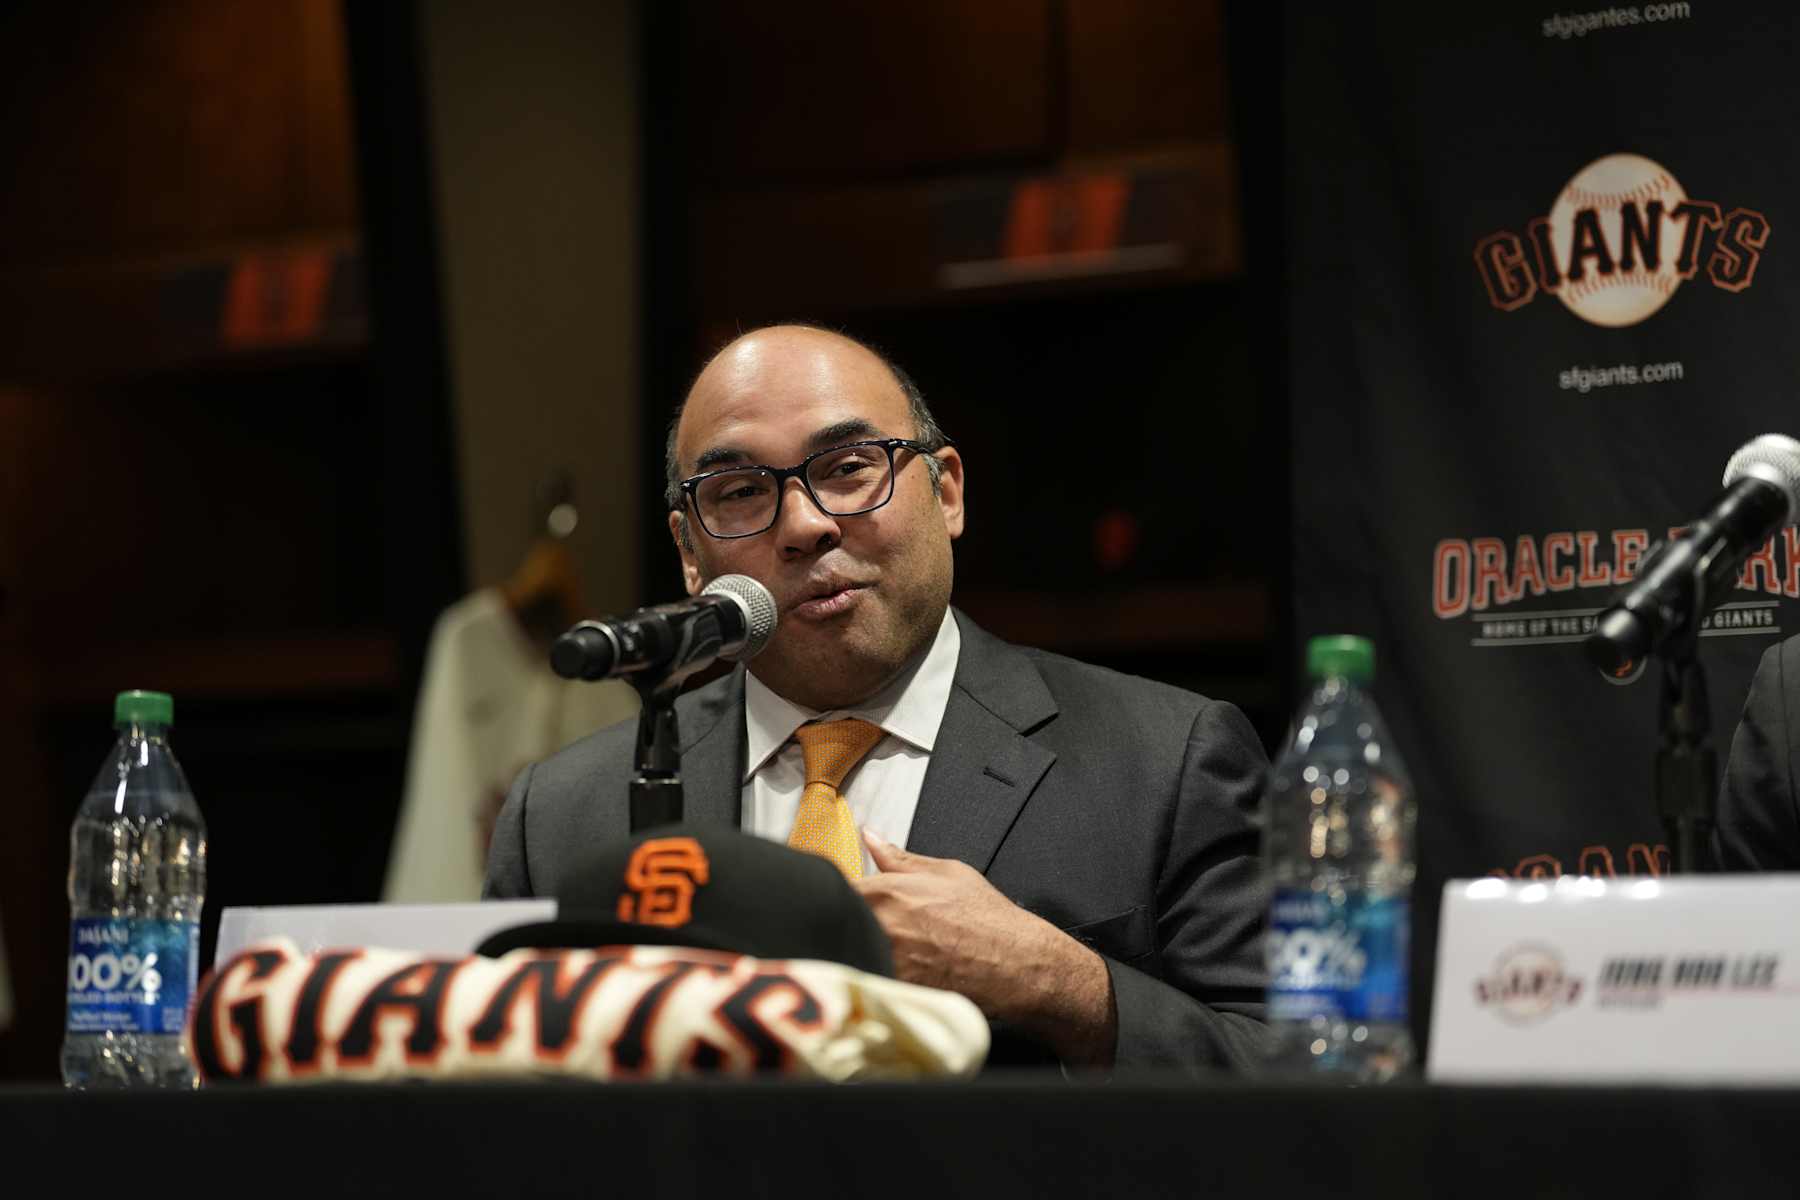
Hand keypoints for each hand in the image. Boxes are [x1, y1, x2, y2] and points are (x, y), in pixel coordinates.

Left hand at [855, 830, 1116, 1066]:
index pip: (832, 890)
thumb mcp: (947, 873)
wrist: (1017, 966)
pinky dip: (866, 980)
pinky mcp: (892, 994)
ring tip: (875, 954)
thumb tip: (871, 837)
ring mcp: (884, 964)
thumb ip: (899, 857)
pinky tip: (886, 977)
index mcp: (886, 892)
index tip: (838, 901)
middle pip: (834, 925)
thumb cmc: (987, 920)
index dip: (832, 897)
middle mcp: (880, 927)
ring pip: (847, 955)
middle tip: (857, 929)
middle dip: (839, 925)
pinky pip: (864, 984)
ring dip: (852, 953)